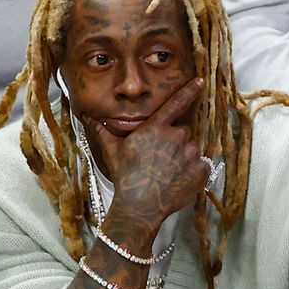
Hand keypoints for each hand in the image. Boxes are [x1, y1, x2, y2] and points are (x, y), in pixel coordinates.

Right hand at [84, 77, 210, 234]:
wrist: (140, 206)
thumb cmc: (125, 177)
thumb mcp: (112, 151)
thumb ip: (102, 131)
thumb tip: (87, 117)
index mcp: (157, 128)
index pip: (177, 103)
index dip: (190, 91)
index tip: (200, 81)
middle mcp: (176, 137)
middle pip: (182, 131)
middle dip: (174, 141)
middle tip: (160, 158)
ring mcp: (190, 154)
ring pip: (191, 149)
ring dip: (183, 156)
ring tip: (167, 173)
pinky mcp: (200, 171)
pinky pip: (201, 166)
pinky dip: (193, 172)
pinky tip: (177, 181)